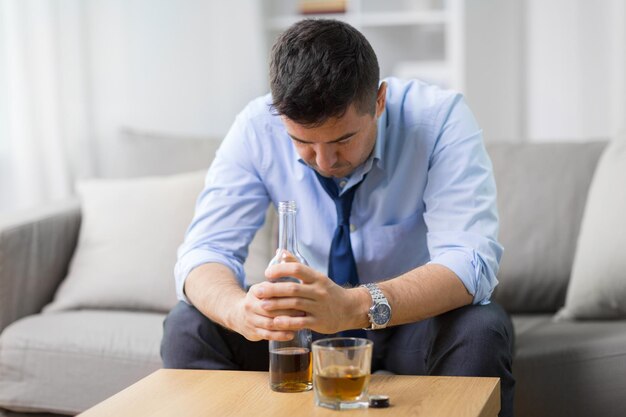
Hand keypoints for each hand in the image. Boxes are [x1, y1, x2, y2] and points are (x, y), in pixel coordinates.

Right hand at [231, 282, 307, 341]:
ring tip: (301, 323)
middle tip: (304, 311)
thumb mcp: (263, 288)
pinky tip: (291, 334)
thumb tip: (294, 275)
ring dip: (286, 324)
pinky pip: (267, 335)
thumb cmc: (258, 300)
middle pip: (271, 309)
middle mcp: (250, 306)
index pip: (270, 292)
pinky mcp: (253, 332)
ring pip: (270, 323)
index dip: (286, 295)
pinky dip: (280, 335)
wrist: (237, 314)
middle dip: (289, 311)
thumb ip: (276, 283)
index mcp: (255, 292)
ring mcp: (251, 320)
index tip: (300, 296)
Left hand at [253, 262, 367, 333]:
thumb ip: (296, 264)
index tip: (267, 273)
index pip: (298, 269)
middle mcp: (318, 291)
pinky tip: (276, 321)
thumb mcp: (315, 276)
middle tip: (258, 291)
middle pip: (293, 288)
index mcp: (316, 277)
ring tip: (262, 305)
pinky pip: (302, 322)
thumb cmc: (328, 291)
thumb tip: (280, 251)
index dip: (281, 269)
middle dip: (273, 289)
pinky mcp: (319, 322)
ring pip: (295, 304)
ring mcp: (319, 307)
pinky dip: (288, 322)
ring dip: (277, 305)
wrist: (350, 308)